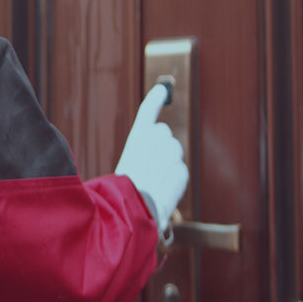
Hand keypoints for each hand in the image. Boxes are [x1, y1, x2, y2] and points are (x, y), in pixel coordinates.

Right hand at [114, 83, 188, 234]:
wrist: (130, 211)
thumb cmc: (122, 193)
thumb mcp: (125, 166)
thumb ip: (141, 155)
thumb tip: (158, 150)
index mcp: (136, 139)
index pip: (148, 112)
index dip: (155, 99)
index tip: (162, 90)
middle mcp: (154, 140)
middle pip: (166, 135)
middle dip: (162, 148)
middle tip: (149, 168)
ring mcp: (169, 153)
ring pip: (175, 153)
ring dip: (168, 165)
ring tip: (153, 182)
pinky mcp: (181, 168)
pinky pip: (180, 172)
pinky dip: (174, 182)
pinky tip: (162, 191)